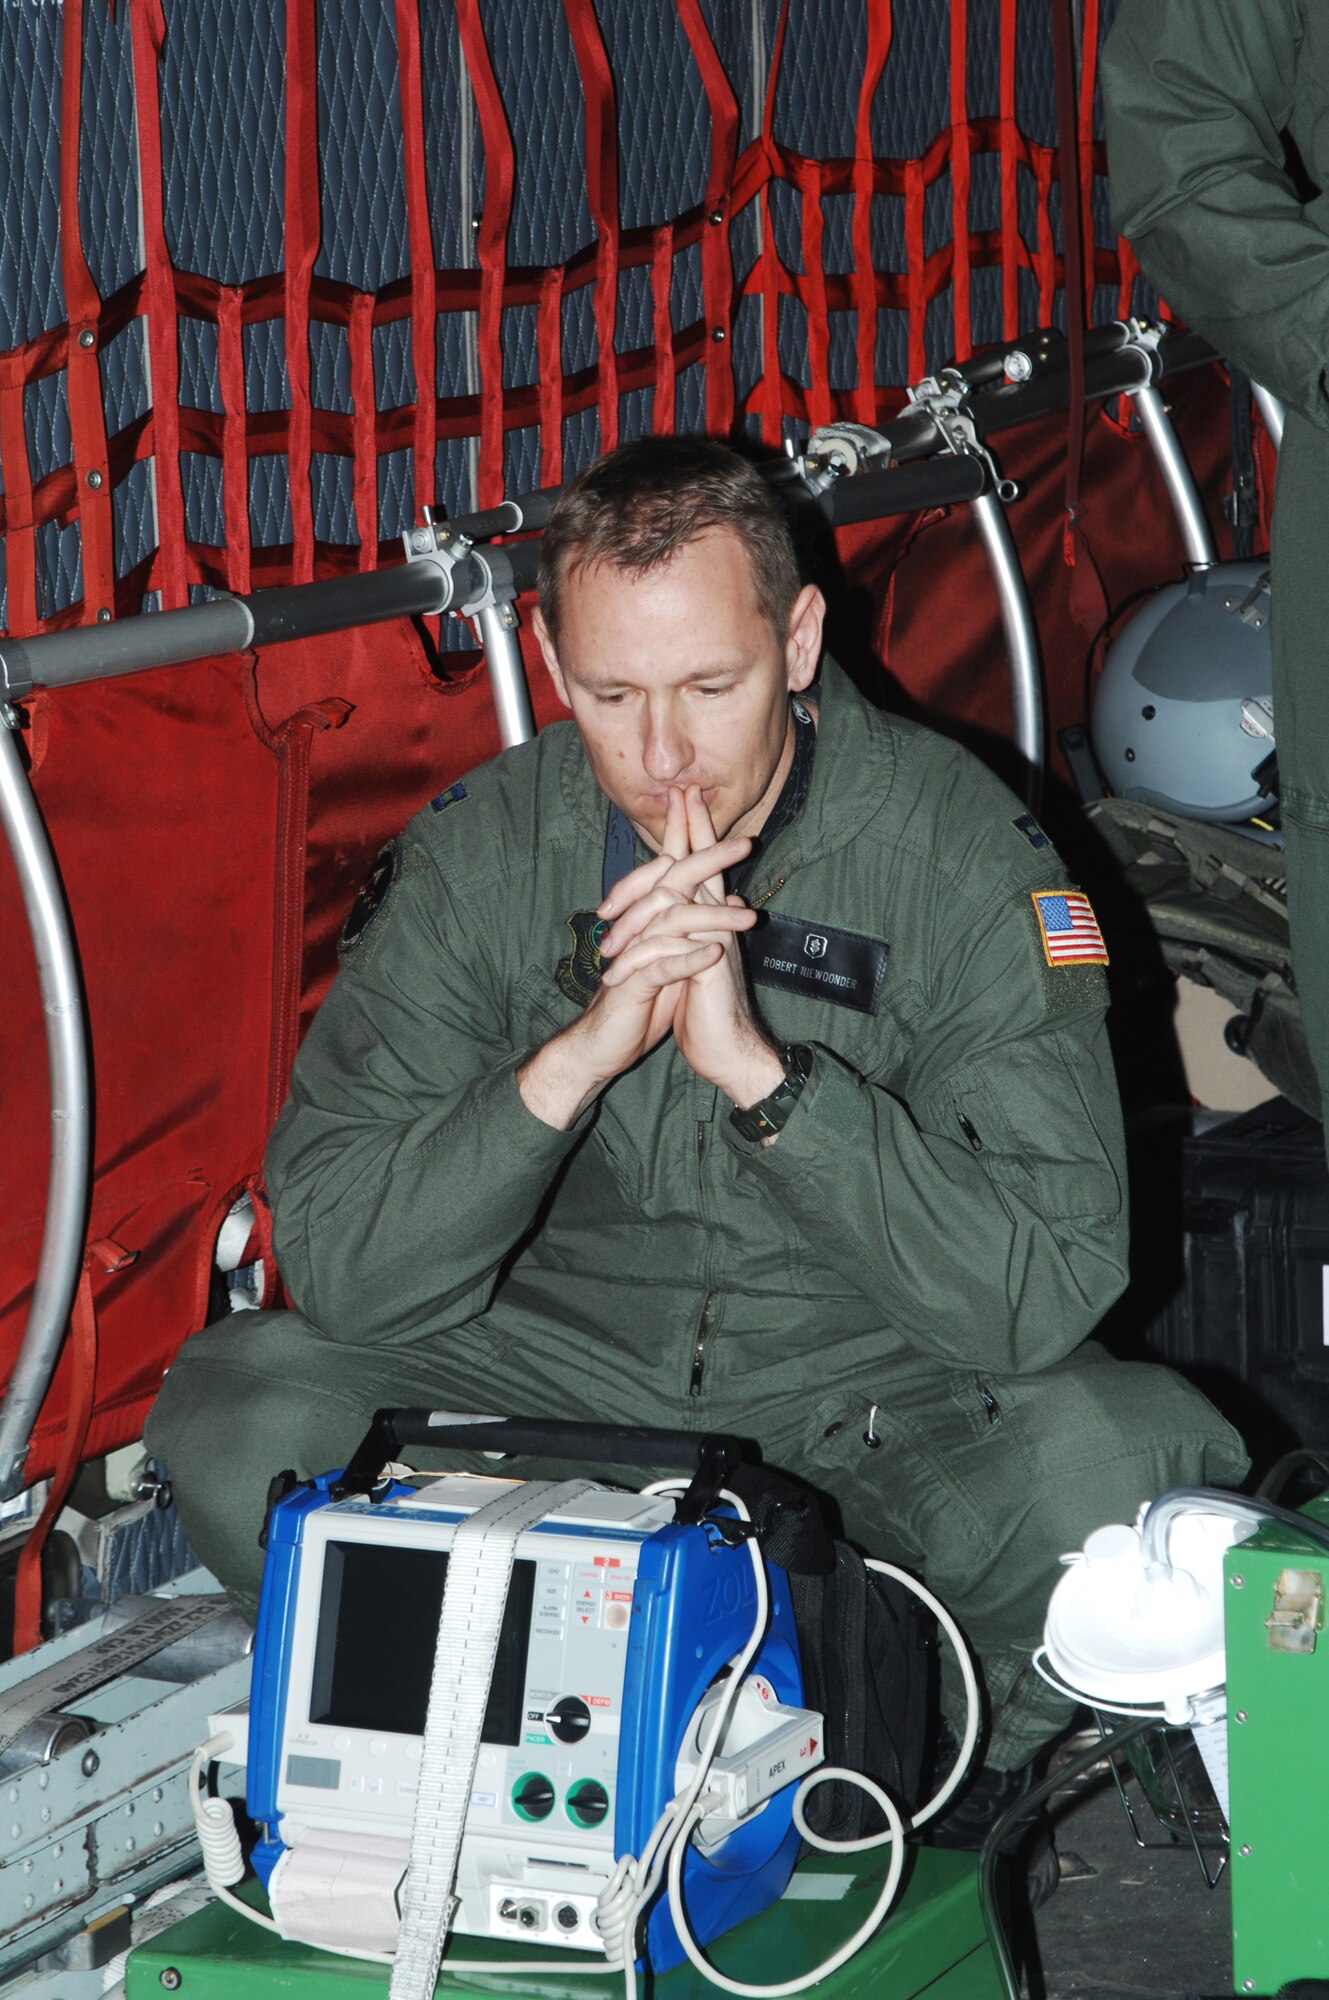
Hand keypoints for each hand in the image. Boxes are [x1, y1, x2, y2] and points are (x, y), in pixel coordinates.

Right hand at [518, 790, 753, 1127]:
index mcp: (648, 919)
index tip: (735, 828)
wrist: (602, 1046)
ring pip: (670, 919)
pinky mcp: (630, 982)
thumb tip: (729, 898)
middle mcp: (638, 927)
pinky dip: (688, 959)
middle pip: (672, 880)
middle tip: (745, 843)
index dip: (699, 845)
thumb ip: (692, 930)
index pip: (674, 872)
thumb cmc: (638, 1005)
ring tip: (750, 917)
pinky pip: (660, 965)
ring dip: (713, 916)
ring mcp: (632, 952)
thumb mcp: (673, 960)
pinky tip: (714, 953)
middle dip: (709, 858)